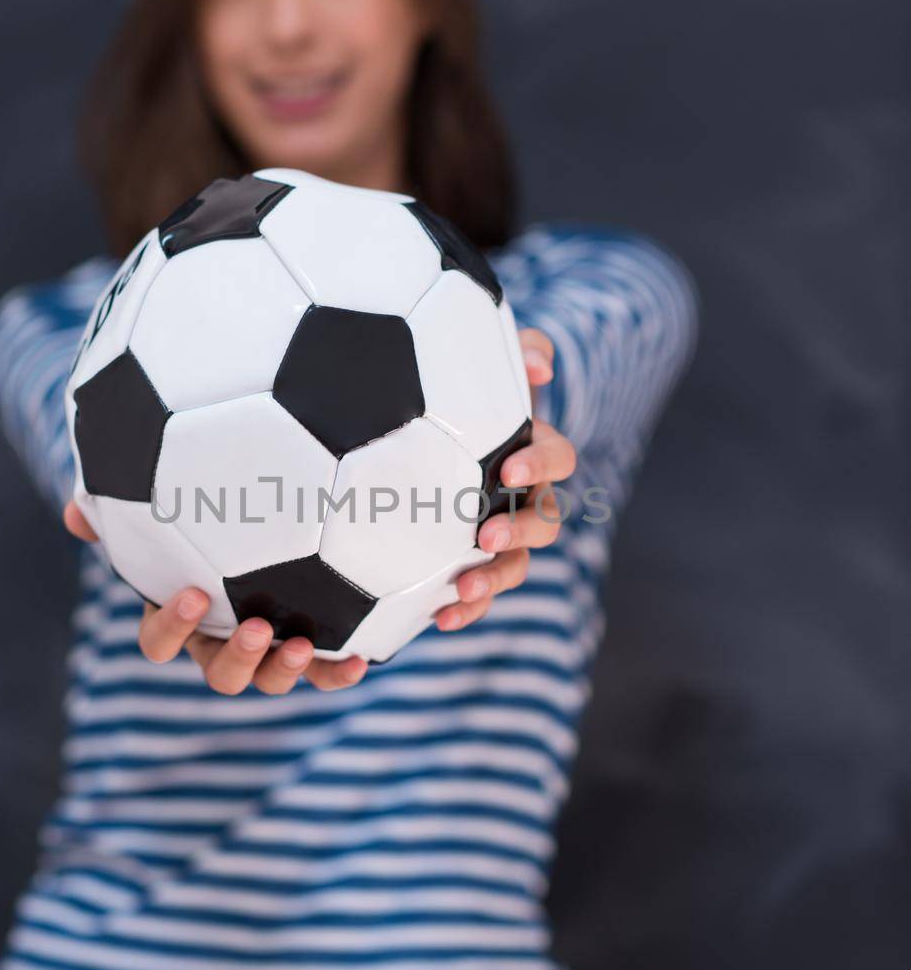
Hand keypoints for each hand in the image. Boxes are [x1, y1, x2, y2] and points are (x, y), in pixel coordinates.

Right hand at [62, 500, 367, 695]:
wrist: (268, 518)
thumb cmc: (196, 517)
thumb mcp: (159, 510)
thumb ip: (118, 512)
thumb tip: (75, 515)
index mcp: (182, 619)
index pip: (160, 642)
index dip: (172, 627)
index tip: (192, 594)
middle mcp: (221, 643)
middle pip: (219, 674)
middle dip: (235, 657)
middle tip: (254, 626)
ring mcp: (267, 650)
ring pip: (268, 680)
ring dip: (284, 670)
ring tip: (302, 644)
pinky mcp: (311, 646)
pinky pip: (325, 671)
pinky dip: (339, 671)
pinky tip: (363, 657)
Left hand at [432, 326, 575, 632]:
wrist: (413, 426)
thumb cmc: (454, 389)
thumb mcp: (483, 362)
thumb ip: (519, 350)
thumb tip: (541, 366)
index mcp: (530, 452)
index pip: (555, 459)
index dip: (540, 464)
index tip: (511, 468)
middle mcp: (523, 498)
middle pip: (544, 521)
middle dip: (520, 530)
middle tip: (486, 535)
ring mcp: (499, 536)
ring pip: (515, 565)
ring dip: (495, 579)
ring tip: (465, 589)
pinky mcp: (471, 565)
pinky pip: (478, 595)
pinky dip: (466, 610)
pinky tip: (439, 619)